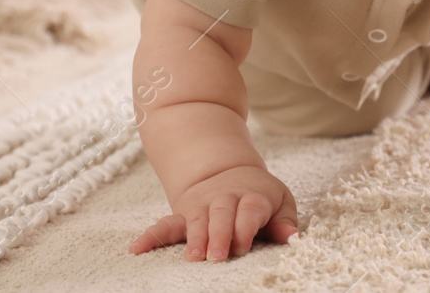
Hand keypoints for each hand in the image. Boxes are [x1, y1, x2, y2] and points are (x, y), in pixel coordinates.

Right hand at [129, 165, 297, 261]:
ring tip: (193, 257)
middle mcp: (225, 199)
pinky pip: (165, 224)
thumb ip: (285, 220)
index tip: (243, 245)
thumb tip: (292, 237)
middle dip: (219, 234)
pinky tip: (136, 249)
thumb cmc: (258, 196)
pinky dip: (151, 236)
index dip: (245, 226)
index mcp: (252, 196)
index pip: (249, 209)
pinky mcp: (184, 214)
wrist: (228, 172)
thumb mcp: (279, 200)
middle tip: (218, 256)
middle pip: (222, 214)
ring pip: (196, 220)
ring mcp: (202, 206)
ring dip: (194, 238)